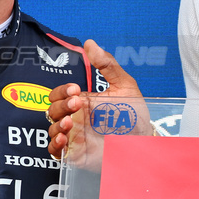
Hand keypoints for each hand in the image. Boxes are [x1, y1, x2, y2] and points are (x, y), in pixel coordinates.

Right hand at [47, 40, 145, 165]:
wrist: (146, 140)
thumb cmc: (135, 114)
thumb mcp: (124, 85)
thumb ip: (107, 64)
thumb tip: (90, 44)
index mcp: (84, 101)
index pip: (61, 94)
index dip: (62, 90)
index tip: (76, 89)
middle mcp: (76, 118)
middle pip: (53, 109)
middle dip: (61, 104)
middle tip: (77, 103)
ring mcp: (75, 136)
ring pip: (52, 129)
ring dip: (57, 124)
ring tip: (71, 122)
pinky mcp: (77, 154)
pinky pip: (56, 151)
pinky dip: (55, 145)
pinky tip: (64, 138)